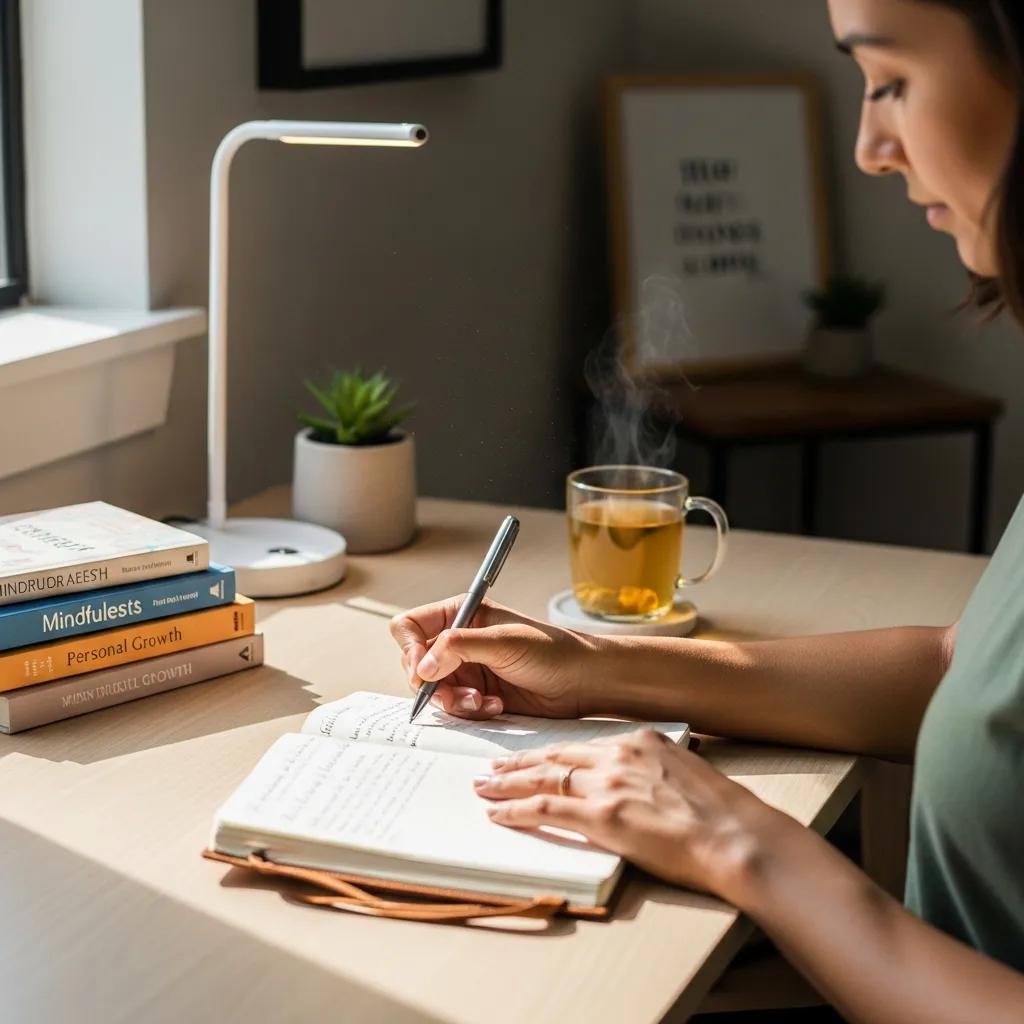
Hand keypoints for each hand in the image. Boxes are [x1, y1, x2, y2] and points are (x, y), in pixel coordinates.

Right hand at [389, 596, 598, 719]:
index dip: (410, 649)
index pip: (410, 627)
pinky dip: (470, 712)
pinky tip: (496, 707)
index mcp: (461, 614)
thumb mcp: (503, 642)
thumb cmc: (552, 651)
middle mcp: (458, 641)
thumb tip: (421, 667)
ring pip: (433, 692)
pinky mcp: (477, 695)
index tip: (424, 670)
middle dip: (434, 684)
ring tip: (483, 702)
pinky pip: (454, 709)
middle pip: (415, 665)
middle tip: (461, 692)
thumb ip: (458, 648)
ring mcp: (467, 670)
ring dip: (454, 701)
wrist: (583, 682)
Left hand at [473, 729, 795, 900]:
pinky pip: (546, 808)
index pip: (581, 744)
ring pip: (544, 777)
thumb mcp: (685, 774)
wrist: (737, 837)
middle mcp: (618, 755)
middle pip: (555, 755)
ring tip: (485, 786)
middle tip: (494, 767)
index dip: (551, 752)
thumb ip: (653, 771)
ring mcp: (607, 783)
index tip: (532, 757)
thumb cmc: (722, 815)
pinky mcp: (600, 815)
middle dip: (520, 762)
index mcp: (640, 740)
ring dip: (509, 783)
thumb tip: (637, 785)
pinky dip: (517, 810)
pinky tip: (500, 813)